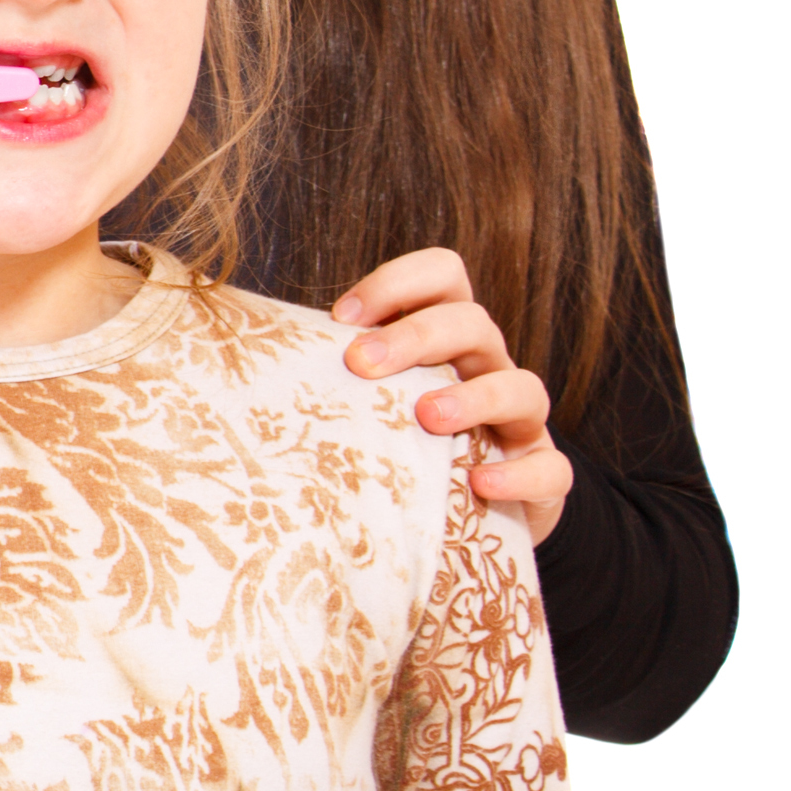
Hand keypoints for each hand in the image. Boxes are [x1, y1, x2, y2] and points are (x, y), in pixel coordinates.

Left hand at [336, 246, 568, 546]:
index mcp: (445, 339)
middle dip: (418, 335)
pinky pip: (550, 468)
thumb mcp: (367, 401)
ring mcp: (520, 423)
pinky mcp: (542, 476)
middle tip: (362, 363)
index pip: (443, 276)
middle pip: (473, 323)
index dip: (399, 282)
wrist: (463, 514)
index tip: (342, 318)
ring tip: (425, 417)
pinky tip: (479, 484)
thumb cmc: (397, 443)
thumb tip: (240, 358)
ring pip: (523, 388)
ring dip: (473, 397)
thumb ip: (332, 375)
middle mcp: (487, 368)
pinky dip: (519, 474)